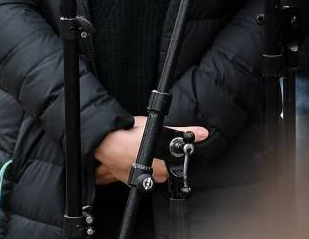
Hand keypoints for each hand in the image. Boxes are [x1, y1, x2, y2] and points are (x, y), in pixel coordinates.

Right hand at [93, 118, 210, 184]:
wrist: (106, 142)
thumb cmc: (131, 135)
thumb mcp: (158, 129)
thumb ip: (182, 132)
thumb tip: (201, 134)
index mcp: (161, 169)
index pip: (173, 166)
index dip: (172, 156)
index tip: (165, 148)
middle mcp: (150, 177)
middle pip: (162, 170)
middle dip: (160, 159)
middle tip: (153, 146)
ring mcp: (136, 179)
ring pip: (148, 173)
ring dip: (148, 163)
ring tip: (140, 149)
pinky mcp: (123, 179)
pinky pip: (134, 174)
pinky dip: (134, 166)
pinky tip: (132, 157)